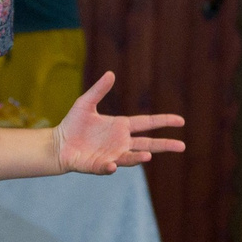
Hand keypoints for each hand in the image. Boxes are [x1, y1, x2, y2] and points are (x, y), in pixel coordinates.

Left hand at [52, 71, 183, 173]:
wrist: (58, 144)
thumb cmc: (73, 124)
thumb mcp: (86, 103)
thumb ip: (99, 90)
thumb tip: (111, 73)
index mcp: (121, 126)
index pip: (147, 123)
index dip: (163, 121)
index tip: (181, 121)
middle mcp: (121, 142)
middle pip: (148, 144)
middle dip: (165, 145)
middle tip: (182, 146)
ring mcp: (112, 155)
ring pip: (131, 157)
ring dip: (139, 157)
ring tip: (148, 156)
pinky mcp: (99, 165)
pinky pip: (107, 167)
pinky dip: (110, 167)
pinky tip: (113, 165)